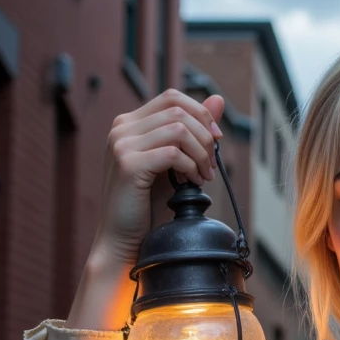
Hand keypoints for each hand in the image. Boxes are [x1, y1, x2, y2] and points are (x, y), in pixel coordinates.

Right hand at [65, 89, 224, 330]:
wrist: (123, 240)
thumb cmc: (148, 205)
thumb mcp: (175, 163)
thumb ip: (193, 131)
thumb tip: (217, 99)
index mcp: (129, 124)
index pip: (172, 98)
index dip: (200, 114)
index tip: (215, 141)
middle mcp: (121, 128)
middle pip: (178, 110)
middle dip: (204, 136)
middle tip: (211, 166)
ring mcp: (122, 145)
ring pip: (179, 129)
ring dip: (200, 153)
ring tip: (203, 177)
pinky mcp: (128, 164)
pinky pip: (173, 153)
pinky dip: (190, 167)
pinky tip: (191, 184)